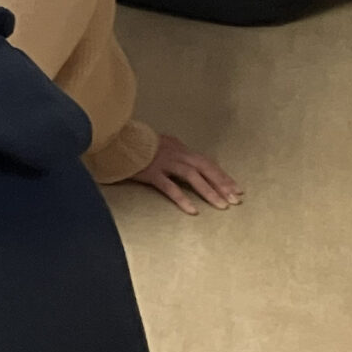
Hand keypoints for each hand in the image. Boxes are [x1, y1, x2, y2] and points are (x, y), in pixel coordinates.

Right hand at [128, 131, 242, 214]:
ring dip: (208, 191)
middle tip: (236, 200)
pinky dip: (182, 198)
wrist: (115, 140)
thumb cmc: (137, 145)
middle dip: (222, 184)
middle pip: (205, 168)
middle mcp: (175, 153)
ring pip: (192, 176)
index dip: (222, 176)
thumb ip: (175, 150)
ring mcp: (164, 162)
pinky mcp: (151, 172)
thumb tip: (189, 159)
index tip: (236, 189)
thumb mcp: (160, 143)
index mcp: (179, 148)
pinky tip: (192, 210)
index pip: (206, 162)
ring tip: (221, 206)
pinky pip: (169, 187)